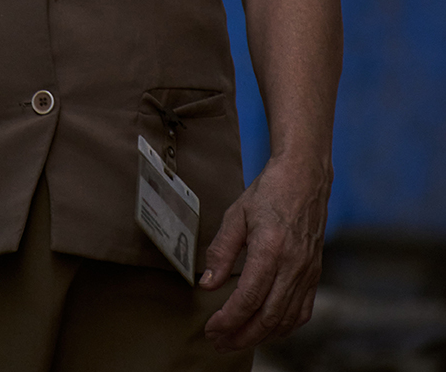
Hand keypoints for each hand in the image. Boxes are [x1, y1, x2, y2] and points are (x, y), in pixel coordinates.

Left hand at [200, 154, 330, 352]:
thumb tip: (207, 284)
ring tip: (237, 339)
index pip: (248, 298)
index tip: (211, 328)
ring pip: (285, 320)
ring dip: (260, 336)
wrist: (304, 178)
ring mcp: (307, 272)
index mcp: (270, 249)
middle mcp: (292, 266)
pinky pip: (302, 312)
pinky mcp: (314, 274)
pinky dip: (283, 327)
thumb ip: (221, 251)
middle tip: (219, 342)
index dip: (228, 319)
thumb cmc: (270, 192)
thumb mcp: (236, 215)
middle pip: (267, 317)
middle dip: (241, 336)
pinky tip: (267, 328)